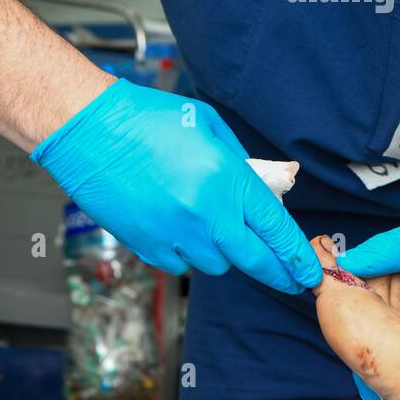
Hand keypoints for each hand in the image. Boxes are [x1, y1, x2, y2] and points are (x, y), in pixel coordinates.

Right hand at [31, 78, 320, 291]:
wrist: (89, 130)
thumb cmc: (148, 119)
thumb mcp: (209, 126)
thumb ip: (243, 162)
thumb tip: (270, 186)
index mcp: (226, 179)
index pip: (275, 228)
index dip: (297, 255)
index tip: (310, 271)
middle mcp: (204, 214)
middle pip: (253, 260)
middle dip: (277, 272)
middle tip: (291, 279)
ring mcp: (174, 235)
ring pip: (217, 265)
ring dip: (224, 253)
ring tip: (213, 226)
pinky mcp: (147, 247)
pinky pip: (181, 265)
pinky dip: (188, 254)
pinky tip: (180, 228)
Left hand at [342, 165, 399, 377]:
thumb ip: (380, 255)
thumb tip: (341, 266)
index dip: (382, 367)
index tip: (352, 350)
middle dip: (371, 334)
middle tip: (343, 317)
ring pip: (398, 327)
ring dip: (375, 313)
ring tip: (349, 295)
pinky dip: (384, 298)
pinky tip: (368, 281)